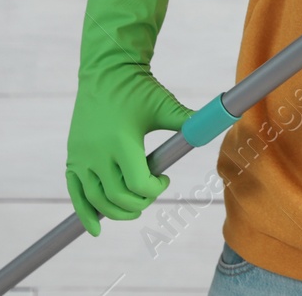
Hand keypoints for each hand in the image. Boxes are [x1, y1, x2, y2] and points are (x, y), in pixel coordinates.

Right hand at [65, 0, 193, 235]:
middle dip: (139, 203)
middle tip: (152, 193)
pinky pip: (76, 193)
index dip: (154, 189)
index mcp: (121, 141)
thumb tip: (227, 120)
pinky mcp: (74, 157)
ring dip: (117, 212)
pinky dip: (85, 213)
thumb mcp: (164, 105)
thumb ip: (188, 122)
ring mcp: (82, 157)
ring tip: (135, 208)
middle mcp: (97, 153)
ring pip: (98, 200)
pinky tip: (96, 229)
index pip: (137, 183)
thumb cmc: (139, 88)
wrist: (107, 72)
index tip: (165, 180)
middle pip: (117, 197)